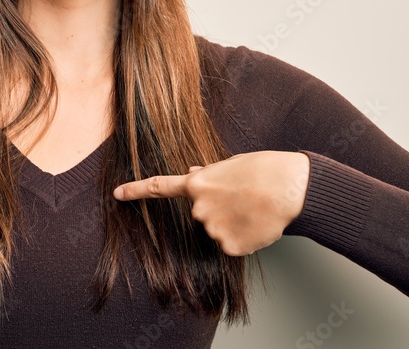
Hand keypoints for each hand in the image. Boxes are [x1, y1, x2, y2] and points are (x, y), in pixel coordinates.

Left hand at [113, 151, 309, 255]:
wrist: (290, 188)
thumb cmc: (265, 169)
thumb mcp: (232, 162)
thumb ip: (209, 172)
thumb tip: (194, 172)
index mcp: (197, 184)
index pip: (159, 187)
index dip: (136, 190)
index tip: (117, 193)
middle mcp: (199, 209)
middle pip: (202, 214)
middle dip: (219, 208)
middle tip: (244, 197)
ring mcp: (213, 229)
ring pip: (218, 230)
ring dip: (233, 223)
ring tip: (254, 208)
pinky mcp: (229, 247)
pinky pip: (232, 244)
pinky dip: (245, 238)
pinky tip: (258, 224)